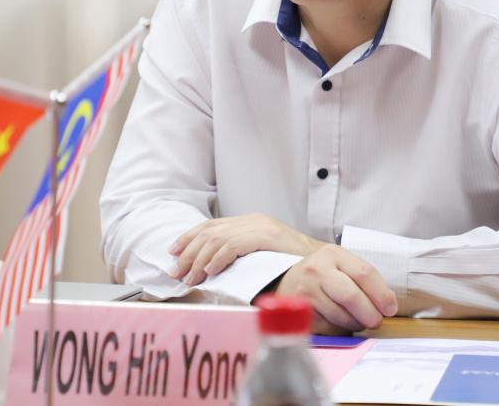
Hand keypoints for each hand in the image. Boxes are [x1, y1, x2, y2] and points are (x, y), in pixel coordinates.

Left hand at [168, 213, 325, 285]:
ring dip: (199, 260)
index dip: (189, 238)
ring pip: (217, 238)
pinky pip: (234, 244)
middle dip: (188, 252)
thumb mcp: (262, 259)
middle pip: (209, 231)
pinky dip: (218, 257)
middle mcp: (254, 221)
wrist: (325, 265)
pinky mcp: (268, 236)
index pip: (211, 226)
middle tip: (177, 272)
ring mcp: (261, 226)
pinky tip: (211, 270)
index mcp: (251, 223)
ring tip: (191, 277)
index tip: (173, 254)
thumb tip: (208, 271)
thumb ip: (240, 258)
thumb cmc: (295, 268)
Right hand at [275, 245, 397, 333]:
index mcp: (333, 254)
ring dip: (355, 324)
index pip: (364, 273)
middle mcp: (317, 269)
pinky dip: (339, 330)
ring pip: (341, 316)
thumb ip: (362, 279)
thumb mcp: (340, 265)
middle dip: (370, 314)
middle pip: (352, 296)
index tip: (390, 309)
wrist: (286, 282)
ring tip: (357, 321)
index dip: (381, 294)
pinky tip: (339, 322)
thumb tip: (388, 304)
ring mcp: (306, 291)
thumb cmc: (322, 276)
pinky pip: (328, 327)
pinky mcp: (300, 312)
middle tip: (377, 321)